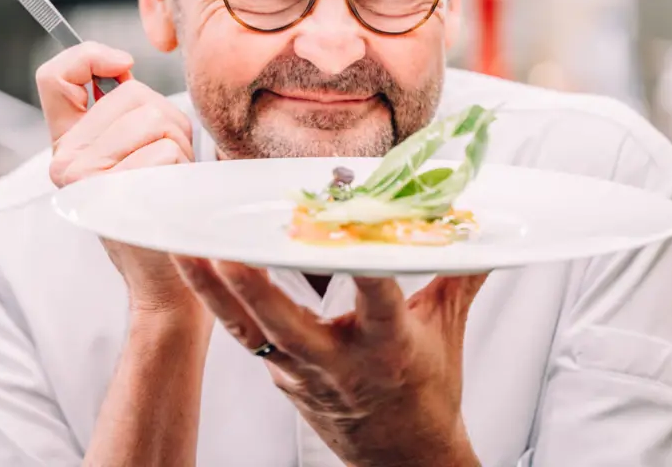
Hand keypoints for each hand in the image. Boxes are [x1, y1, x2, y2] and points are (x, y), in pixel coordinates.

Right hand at [37, 42, 204, 322]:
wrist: (166, 280)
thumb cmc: (156, 211)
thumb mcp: (133, 152)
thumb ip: (121, 113)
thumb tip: (119, 67)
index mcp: (66, 145)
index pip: (54, 76)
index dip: (89, 56)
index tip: (122, 65)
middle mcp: (64, 160)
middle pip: (131, 93)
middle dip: (165, 118)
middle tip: (164, 162)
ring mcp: (82, 177)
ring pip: (153, 118)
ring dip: (178, 143)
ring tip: (168, 178)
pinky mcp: (109, 192)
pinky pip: (165, 150)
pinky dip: (181, 167)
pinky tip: (169, 195)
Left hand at [171, 257, 485, 466]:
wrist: (405, 461)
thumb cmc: (426, 392)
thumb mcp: (446, 331)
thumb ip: (459, 276)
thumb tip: (486, 233)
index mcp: (388, 345)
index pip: (376, 296)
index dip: (362, 265)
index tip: (346, 228)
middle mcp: (340, 362)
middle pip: (287, 325)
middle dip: (253, 288)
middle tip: (224, 250)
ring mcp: (304, 374)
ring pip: (251, 333)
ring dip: (215, 293)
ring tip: (185, 253)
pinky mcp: (284, 379)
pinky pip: (249, 340)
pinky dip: (224, 308)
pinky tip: (200, 272)